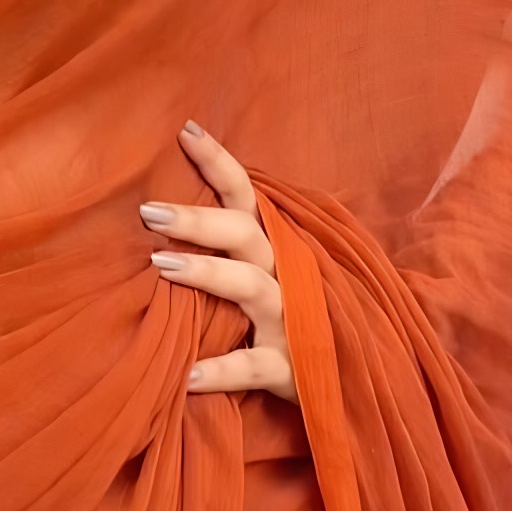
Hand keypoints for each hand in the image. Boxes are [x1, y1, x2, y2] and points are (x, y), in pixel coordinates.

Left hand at [139, 120, 298, 404]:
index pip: (248, 195)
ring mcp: (292, 321)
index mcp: (280, 246)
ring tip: (159, 265)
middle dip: (197, 220)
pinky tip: (186, 377)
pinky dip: (222, 371)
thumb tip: (169, 212)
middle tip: (148, 211)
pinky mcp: (293, 369)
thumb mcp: (278, 271)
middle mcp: (288, 274)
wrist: (364, 378)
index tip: (185, 132)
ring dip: (207, 273)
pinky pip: (255, 366)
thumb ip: (240, 244)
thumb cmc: (301, 316)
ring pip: (250, 288)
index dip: (219, 164)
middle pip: (244, 235)